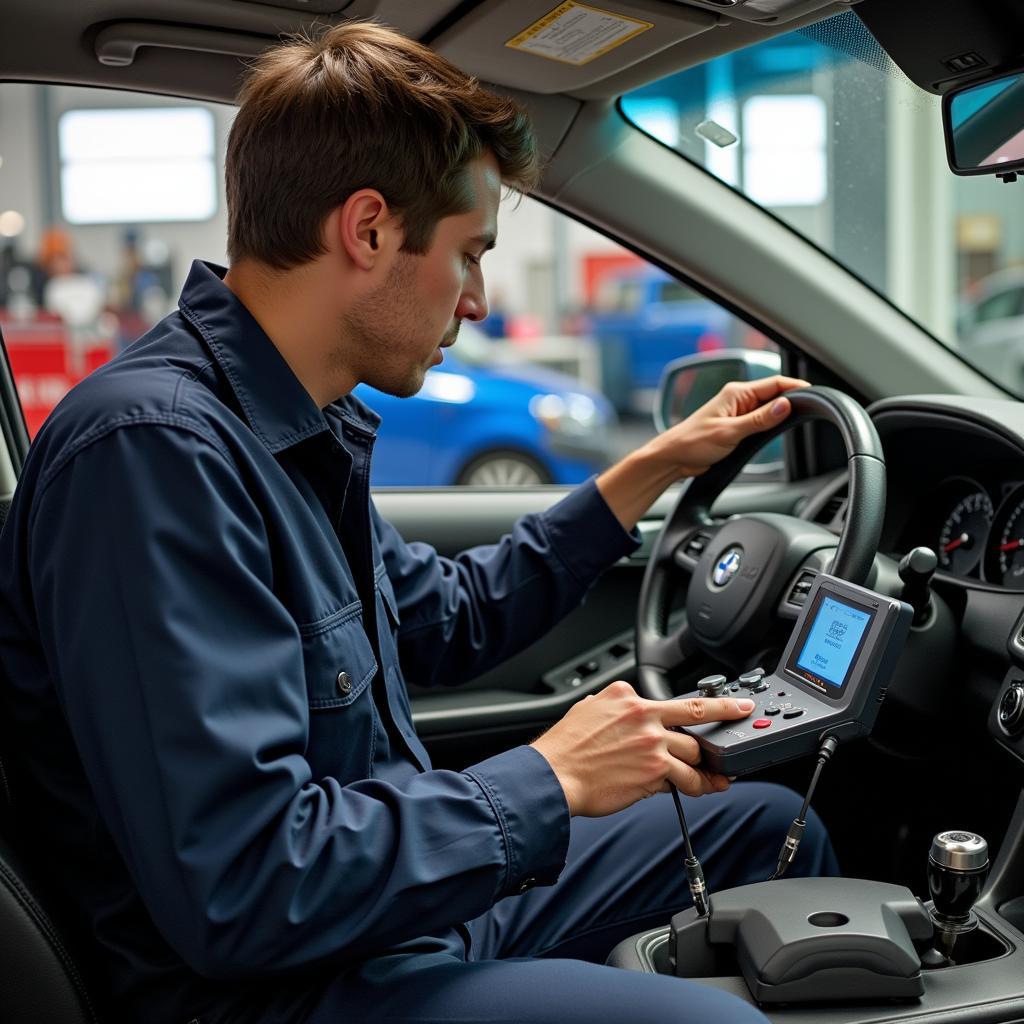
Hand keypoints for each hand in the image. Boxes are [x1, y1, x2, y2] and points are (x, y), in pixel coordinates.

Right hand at [530, 681, 754, 816]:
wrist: (553, 776)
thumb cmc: (564, 748)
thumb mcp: (586, 710)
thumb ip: (608, 705)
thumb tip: (615, 705)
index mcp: (626, 696)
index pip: (672, 699)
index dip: (704, 704)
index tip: (728, 702)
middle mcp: (643, 714)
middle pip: (695, 719)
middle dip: (722, 723)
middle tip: (741, 721)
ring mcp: (651, 743)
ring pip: (693, 753)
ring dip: (706, 769)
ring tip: (717, 778)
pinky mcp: (654, 771)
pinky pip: (684, 779)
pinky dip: (694, 786)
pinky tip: (700, 790)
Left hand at [645, 375, 809, 478]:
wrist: (673, 458)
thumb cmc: (692, 442)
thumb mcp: (729, 432)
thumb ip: (759, 420)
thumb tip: (784, 406)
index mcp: (736, 393)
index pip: (775, 383)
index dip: (796, 388)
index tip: (814, 394)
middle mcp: (739, 399)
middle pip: (775, 395)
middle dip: (792, 400)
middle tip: (811, 409)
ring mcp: (738, 413)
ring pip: (768, 409)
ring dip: (781, 414)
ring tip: (798, 420)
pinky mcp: (737, 426)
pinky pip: (760, 421)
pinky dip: (771, 424)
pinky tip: (778, 430)